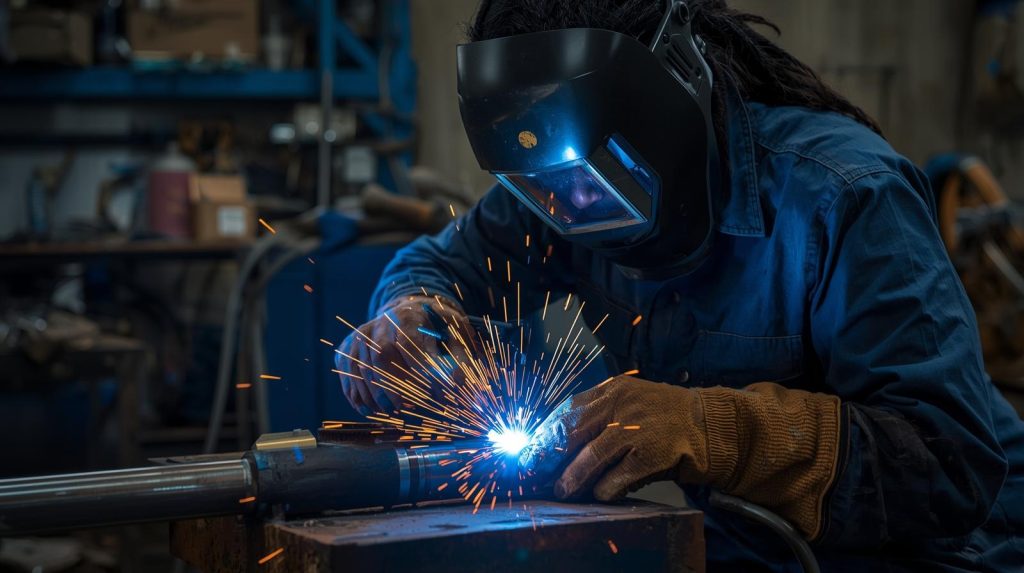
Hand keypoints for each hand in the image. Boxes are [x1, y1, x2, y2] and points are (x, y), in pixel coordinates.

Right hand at [336, 295, 470, 415]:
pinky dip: (360, 399)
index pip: (411, 345)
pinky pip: (349, 379)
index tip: (439, 395)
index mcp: (408, 316)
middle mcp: (379, 324)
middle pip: (381, 357)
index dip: (423, 372)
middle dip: (396, 387)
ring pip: (363, 371)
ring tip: (395, 413)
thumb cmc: (435, 325)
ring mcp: (359, 338)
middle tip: (410, 407)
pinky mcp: (348, 351)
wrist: (407, 311)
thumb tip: (462, 386)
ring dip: (378, 398)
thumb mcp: (455, 332)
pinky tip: (376, 411)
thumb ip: (460, 358)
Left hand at [520, 376, 707, 500]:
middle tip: (533, 473)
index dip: (543, 434)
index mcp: (613, 389)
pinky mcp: (653, 453)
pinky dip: (604, 490)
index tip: (527, 452)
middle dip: (547, 456)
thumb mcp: (631, 405)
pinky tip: (601, 494)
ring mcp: (637, 428)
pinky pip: (616, 477)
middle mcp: (621, 403)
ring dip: (571, 478)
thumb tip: (557, 445)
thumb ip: (599, 418)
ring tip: (563, 490)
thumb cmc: (667, 419)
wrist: (714, 425)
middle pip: (570, 431)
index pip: (566, 411)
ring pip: (589, 457)